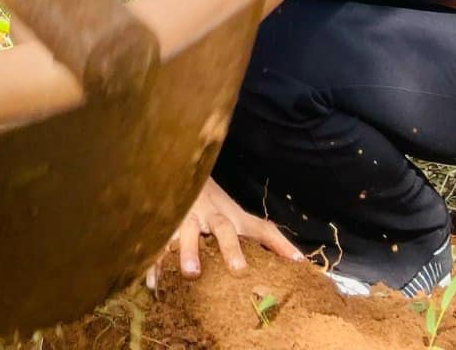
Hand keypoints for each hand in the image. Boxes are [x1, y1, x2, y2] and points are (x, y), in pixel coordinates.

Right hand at [145, 178, 304, 288]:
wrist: (179, 170)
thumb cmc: (215, 204)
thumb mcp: (240, 216)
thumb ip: (269, 237)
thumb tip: (301, 261)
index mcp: (231, 216)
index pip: (259, 229)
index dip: (278, 244)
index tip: (296, 262)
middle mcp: (211, 216)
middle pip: (223, 229)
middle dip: (230, 248)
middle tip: (238, 269)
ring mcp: (186, 219)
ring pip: (188, 233)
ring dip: (189, 252)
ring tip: (190, 274)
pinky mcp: (164, 227)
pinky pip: (159, 245)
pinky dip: (156, 264)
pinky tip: (155, 284)